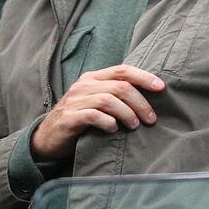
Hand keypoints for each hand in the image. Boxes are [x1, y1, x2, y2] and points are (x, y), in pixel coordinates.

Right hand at [30, 64, 163, 160]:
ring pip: (109, 100)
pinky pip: (94, 116)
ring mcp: (75, 101)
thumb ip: (115, 96)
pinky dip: (108, 122)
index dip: (144, 77)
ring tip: (134, 126)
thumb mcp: (95, 102)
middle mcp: (84, 86)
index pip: (122, 70)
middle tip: (150, 119)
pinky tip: (113, 130)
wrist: (47, 138)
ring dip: (127, 114)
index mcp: (93, 78)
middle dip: (140, 102)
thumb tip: (149, 99)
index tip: (161, 88)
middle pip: (120, 86)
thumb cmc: (78, 120)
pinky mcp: (69, 118)